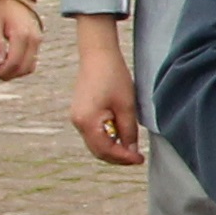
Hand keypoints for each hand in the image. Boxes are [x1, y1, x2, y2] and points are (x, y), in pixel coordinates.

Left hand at [0, 0, 40, 81]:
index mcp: (21, 35)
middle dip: (8, 75)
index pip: (13, 63)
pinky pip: (32, 61)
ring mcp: (38, 41)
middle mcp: (33, 40)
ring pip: (30, 67)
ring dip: (16, 73)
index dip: (2, 72)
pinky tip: (11, 64)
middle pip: (23, 68)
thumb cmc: (3, 6)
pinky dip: (22, 67)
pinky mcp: (38, 41)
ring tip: (2, 70)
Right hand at [69, 22, 142, 164]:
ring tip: (131, 147)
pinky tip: (121, 134)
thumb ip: (128, 131)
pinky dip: (107, 138)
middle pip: (98, 150)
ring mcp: (77, 118)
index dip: (123, 158)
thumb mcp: (126, 106)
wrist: (98, 55)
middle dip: (118, 156)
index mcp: (87, 122)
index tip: (139, 159)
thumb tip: (131, 151)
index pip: (105, 150)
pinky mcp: (80, 112)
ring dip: (113, 148)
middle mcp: (77, 122)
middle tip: (136, 157)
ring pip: (95, 143)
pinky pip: (93, 133)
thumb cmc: (113, 76)